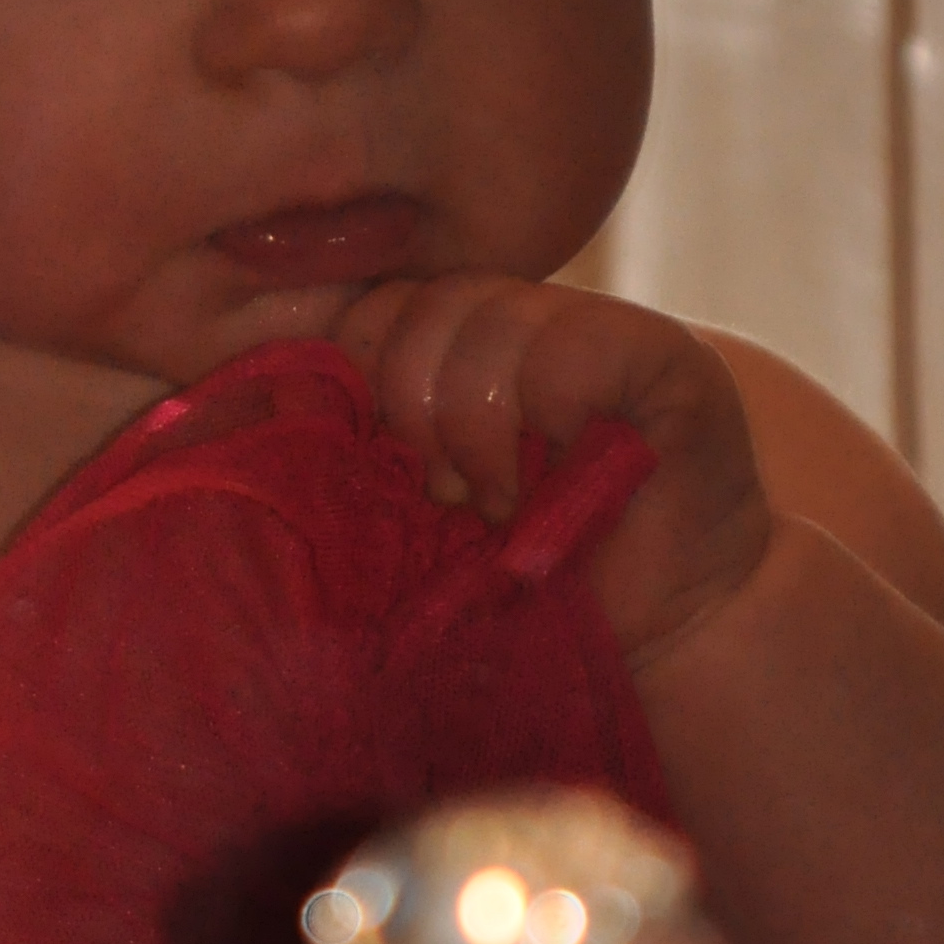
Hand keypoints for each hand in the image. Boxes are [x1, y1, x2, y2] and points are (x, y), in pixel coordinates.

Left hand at [338, 275, 774, 664]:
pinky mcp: (664, 359)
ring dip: (477, 427)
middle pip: (430, 303)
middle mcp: (535, 322)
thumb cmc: (535, 592)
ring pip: (492, 319)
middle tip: (450, 495)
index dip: (367, 372)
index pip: (386, 302)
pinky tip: (549, 488)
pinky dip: (543, 415)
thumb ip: (383, 447)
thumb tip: (278, 407)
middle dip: (416, 406)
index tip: (391, 464)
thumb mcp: (431, 514)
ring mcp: (604, 330)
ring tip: (501, 501)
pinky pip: (570, 344)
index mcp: (472, 349)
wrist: (663, 641)